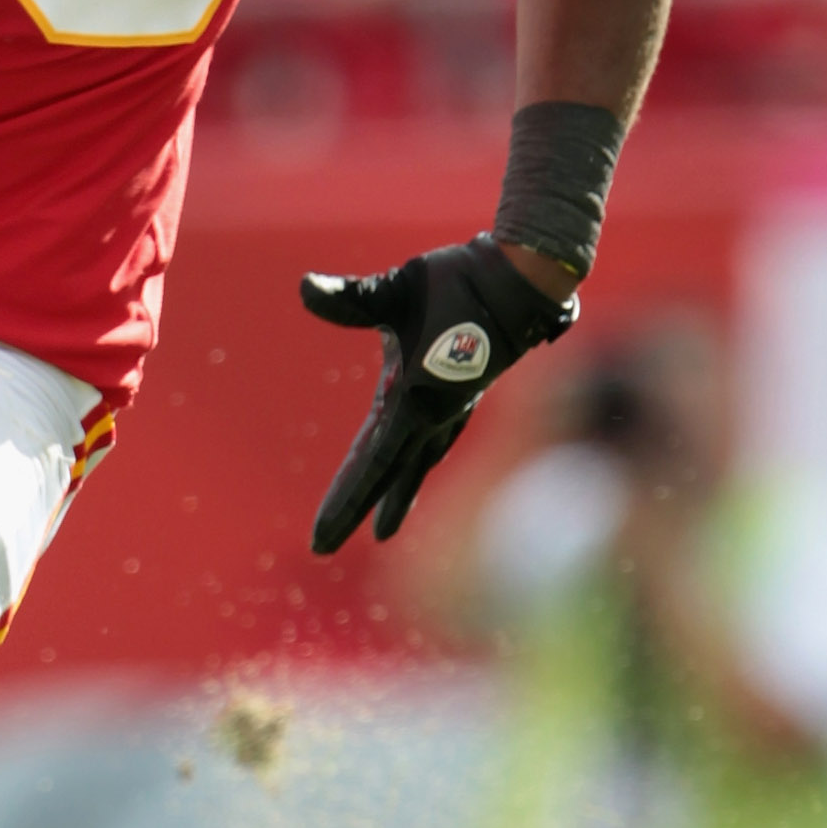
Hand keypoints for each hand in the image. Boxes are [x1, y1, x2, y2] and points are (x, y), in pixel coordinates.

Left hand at [300, 235, 577, 553]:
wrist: (522, 279)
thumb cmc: (458, 281)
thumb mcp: (396, 288)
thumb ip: (350, 297)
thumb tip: (304, 287)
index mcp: (414, 399)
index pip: (370, 464)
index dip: (344, 502)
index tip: (319, 538)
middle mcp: (433, 415)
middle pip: (385, 476)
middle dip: (353, 511)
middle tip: (319, 548)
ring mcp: (451, 410)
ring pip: (415, 466)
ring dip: (395, 497)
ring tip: (382, 532)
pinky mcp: (461, 397)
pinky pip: (434, 446)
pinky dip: (419, 468)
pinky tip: (414, 473)